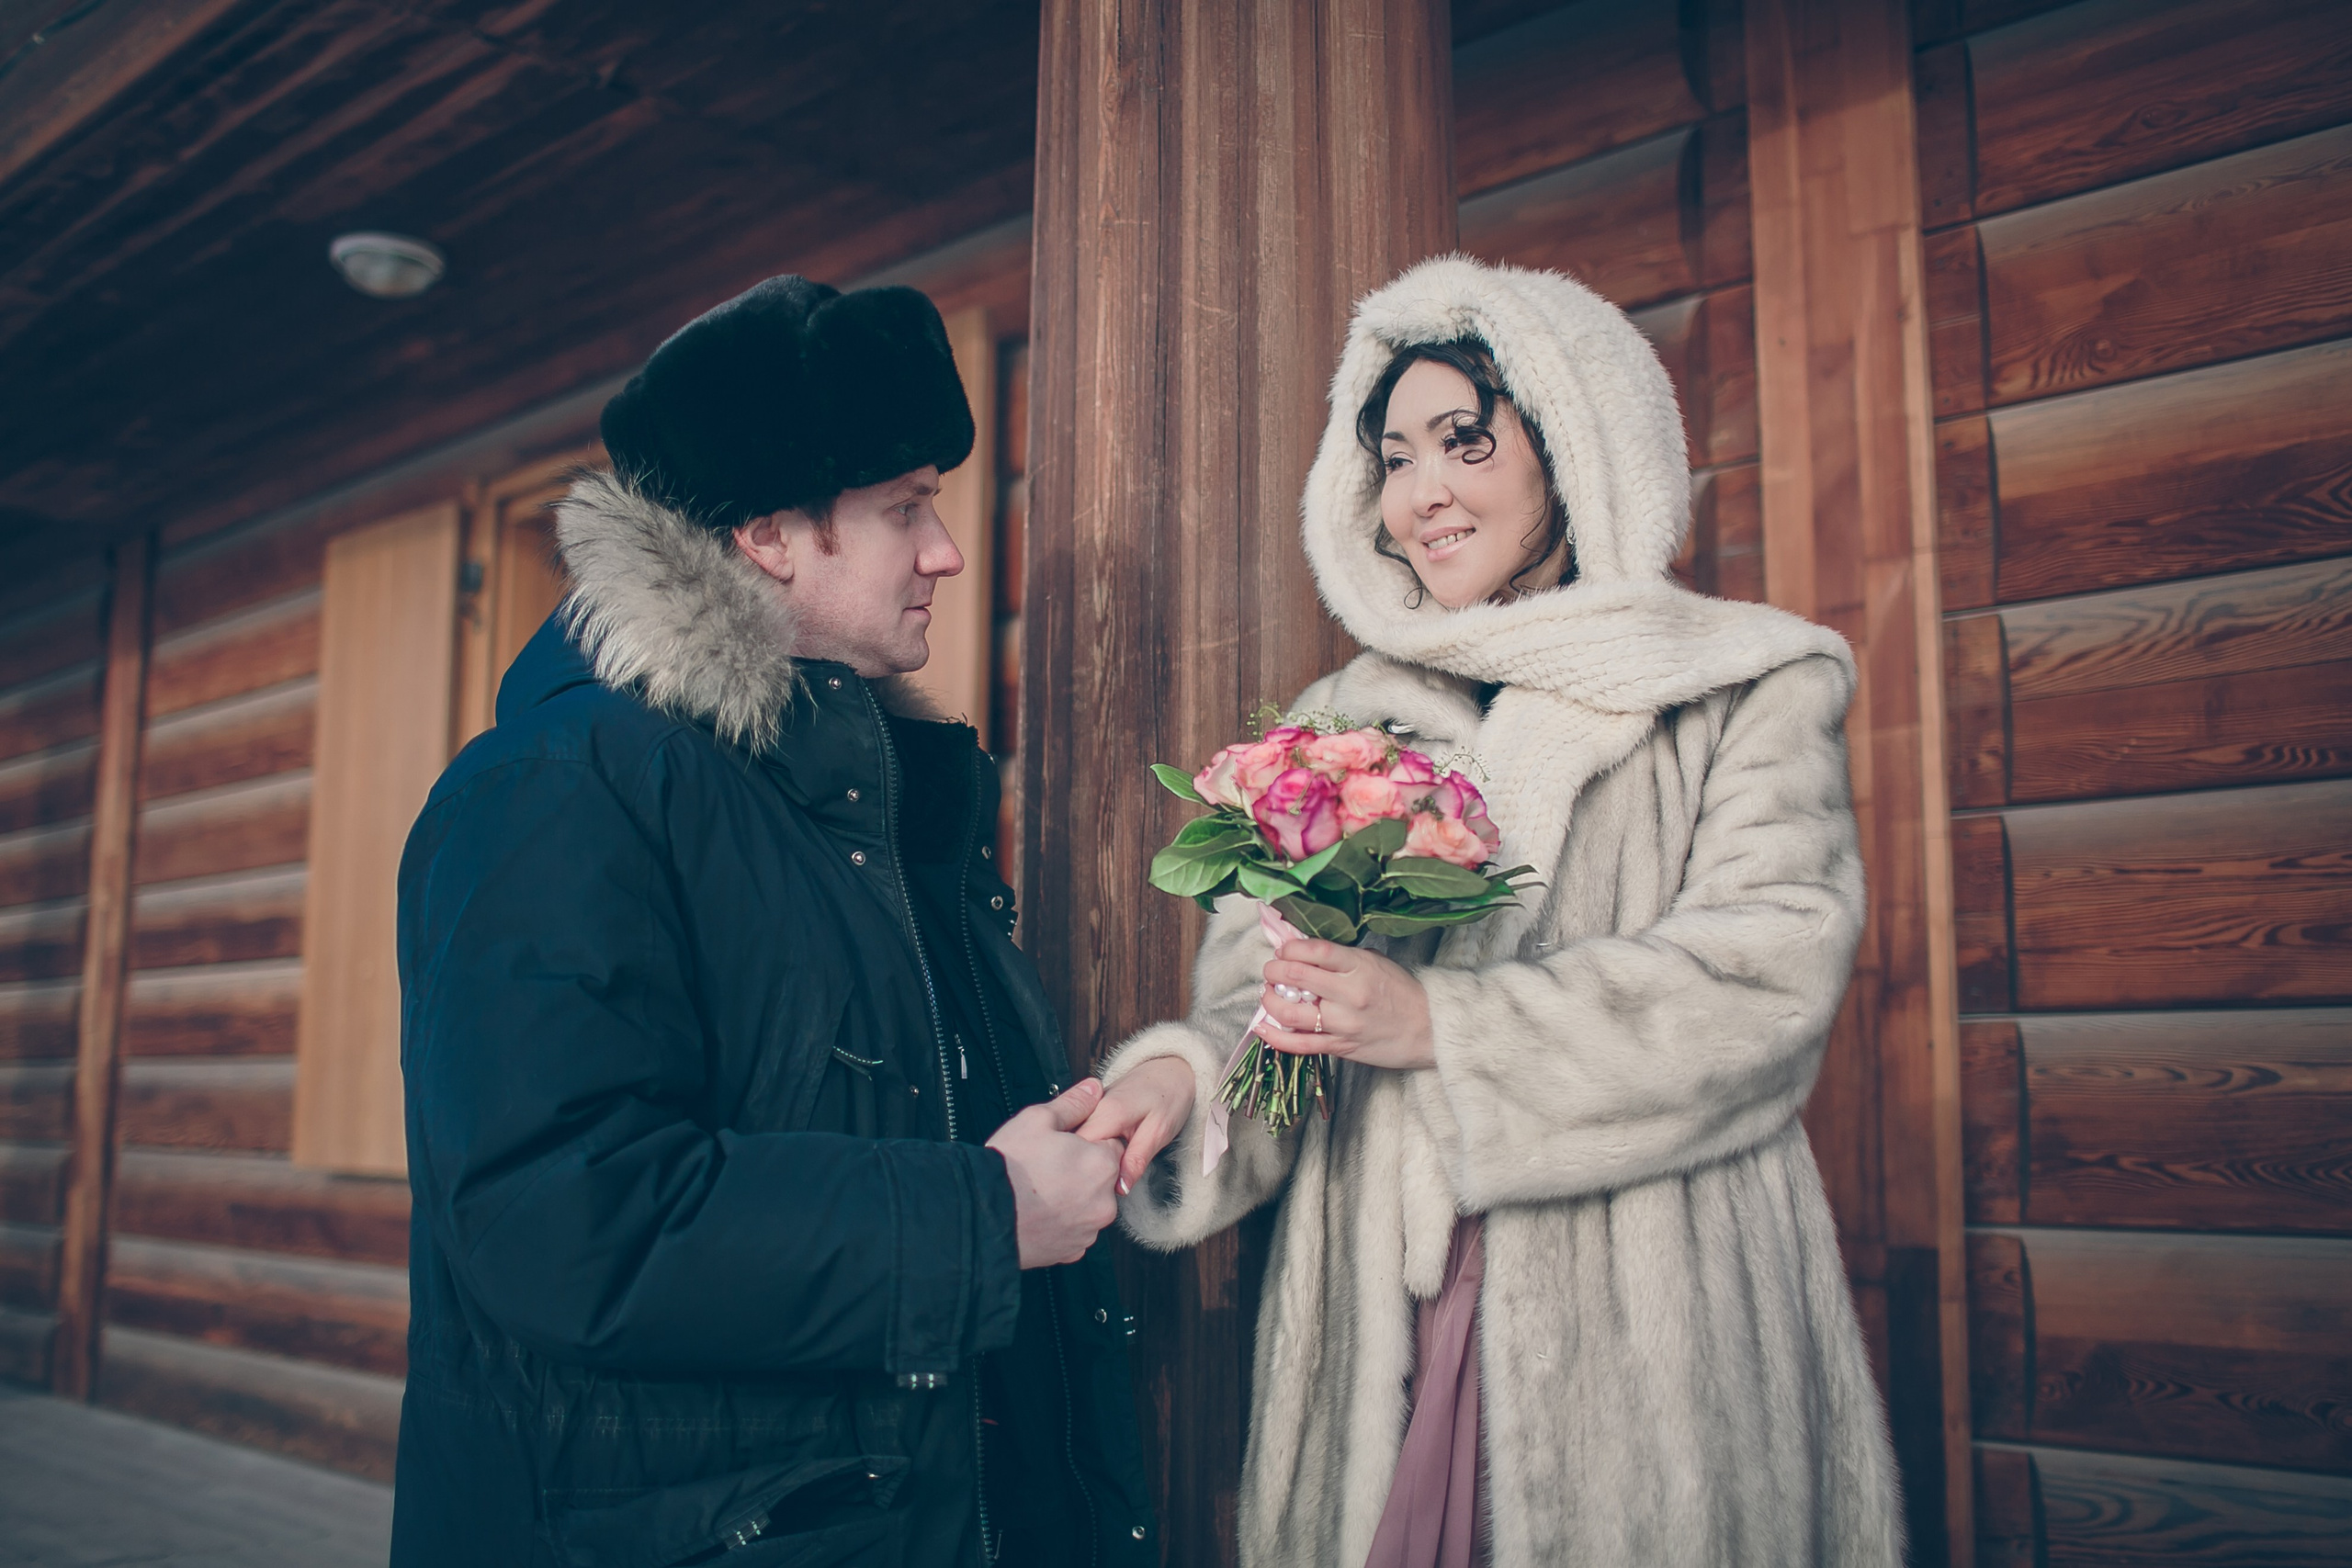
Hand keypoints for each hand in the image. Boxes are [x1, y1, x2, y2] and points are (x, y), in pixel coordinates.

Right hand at [986, 1081, 1121, 1267]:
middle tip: (1045, 1168)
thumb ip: (1072, 1104)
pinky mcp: (1072, 1252)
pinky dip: (1061, 1223)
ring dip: (1072, 1199)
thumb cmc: (1010, 1165)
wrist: (982, 1216)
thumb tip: (1093, 1088)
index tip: (1061, 1146)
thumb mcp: (1037, 1120)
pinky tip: (1038, 1214)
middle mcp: (1105, 1201)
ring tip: (1038, 1192)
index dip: (1086, 1142)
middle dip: (1081, 1171)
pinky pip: (1073, 1231)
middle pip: (1101, 1178)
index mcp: (1102, 1164)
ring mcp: (1089, 1230)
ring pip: (1088, 1206)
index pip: (1110, 1145)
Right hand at [1075, 1057, 1195, 1194]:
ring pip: (1074, 1143)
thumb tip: (1121, 1188)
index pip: (1080, 1150)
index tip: (1096, 1188)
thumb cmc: (1170, 1097)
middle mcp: (1091, 1109)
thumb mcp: (1160, 1132)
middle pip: (1072, 1148)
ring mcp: (1088, 1110)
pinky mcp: (1089, 1113)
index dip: (1085, 1173)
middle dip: (1083, 1170)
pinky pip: (1080, 1137)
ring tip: (1100, 1174)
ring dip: (1084, 1161)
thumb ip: (1138, 1159)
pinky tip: (1098, 1160)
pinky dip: (1087, 1152)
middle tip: (1102, 1185)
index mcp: (1107, 1112)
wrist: (1170, 1069)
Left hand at [1255, 939, 1435, 1070]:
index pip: (1314, 951)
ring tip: (1268, 993)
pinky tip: (1263, 1027)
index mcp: (1359, 966)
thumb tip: (1304, 950)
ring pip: (1290, 1013)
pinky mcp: (1340, 1047)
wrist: (1428, 1029)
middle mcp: (1349, 994)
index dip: (1289, 948)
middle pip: (1296, 977)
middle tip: (1271, 970)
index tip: (1283, 950)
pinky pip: (1300, 1044)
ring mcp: (1343, 1023)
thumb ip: (1341, 957)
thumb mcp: (1375, 962)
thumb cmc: (1401, 992)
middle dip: (1273, 970)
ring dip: (1270, 1000)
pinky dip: (1275, 1036)